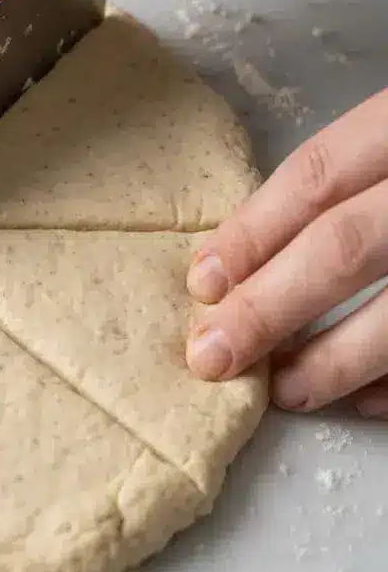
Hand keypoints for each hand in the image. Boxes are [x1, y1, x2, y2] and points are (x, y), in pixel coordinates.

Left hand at [185, 90, 387, 418]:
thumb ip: (364, 168)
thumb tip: (264, 251)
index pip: (318, 174)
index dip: (252, 230)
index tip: (202, 281)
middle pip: (347, 245)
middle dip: (271, 307)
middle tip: (212, 355)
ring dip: (336, 361)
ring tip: (283, 391)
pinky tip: (369, 403)